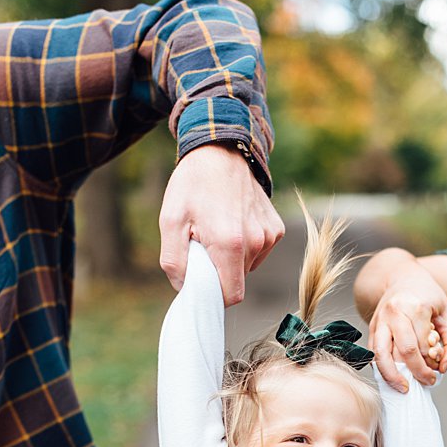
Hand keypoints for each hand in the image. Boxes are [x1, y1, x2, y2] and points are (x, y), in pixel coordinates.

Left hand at [159, 143, 283, 302]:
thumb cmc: (192, 185)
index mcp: (231, 244)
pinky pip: (257, 253)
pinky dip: (242, 247)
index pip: (230, 296)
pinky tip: (231, 223)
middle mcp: (256, 242)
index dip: (212, 296)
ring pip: (246, 268)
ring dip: (228, 259)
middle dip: (217, 273)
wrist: (222, 150)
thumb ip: (175, 262)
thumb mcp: (170, 222)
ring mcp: (269, 235)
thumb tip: (185, 289)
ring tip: (215, 230)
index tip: (197, 283)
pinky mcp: (275, 228)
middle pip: (236, 282)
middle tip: (200, 246)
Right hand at [366, 267, 446, 390]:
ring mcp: (379, 320)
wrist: (401, 277)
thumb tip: (443, 367)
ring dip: (392, 376)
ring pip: (381, 354)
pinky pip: (373, 352)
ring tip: (403, 388)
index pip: (424, 344)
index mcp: (416, 306)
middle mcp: (394, 313)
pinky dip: (381, 368)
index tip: (437, 370)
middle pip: (404, 351)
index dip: (431, 362)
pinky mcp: (371, 327)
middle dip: (416, 371)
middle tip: (427, 382)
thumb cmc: (427, 297)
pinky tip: (391, 377)